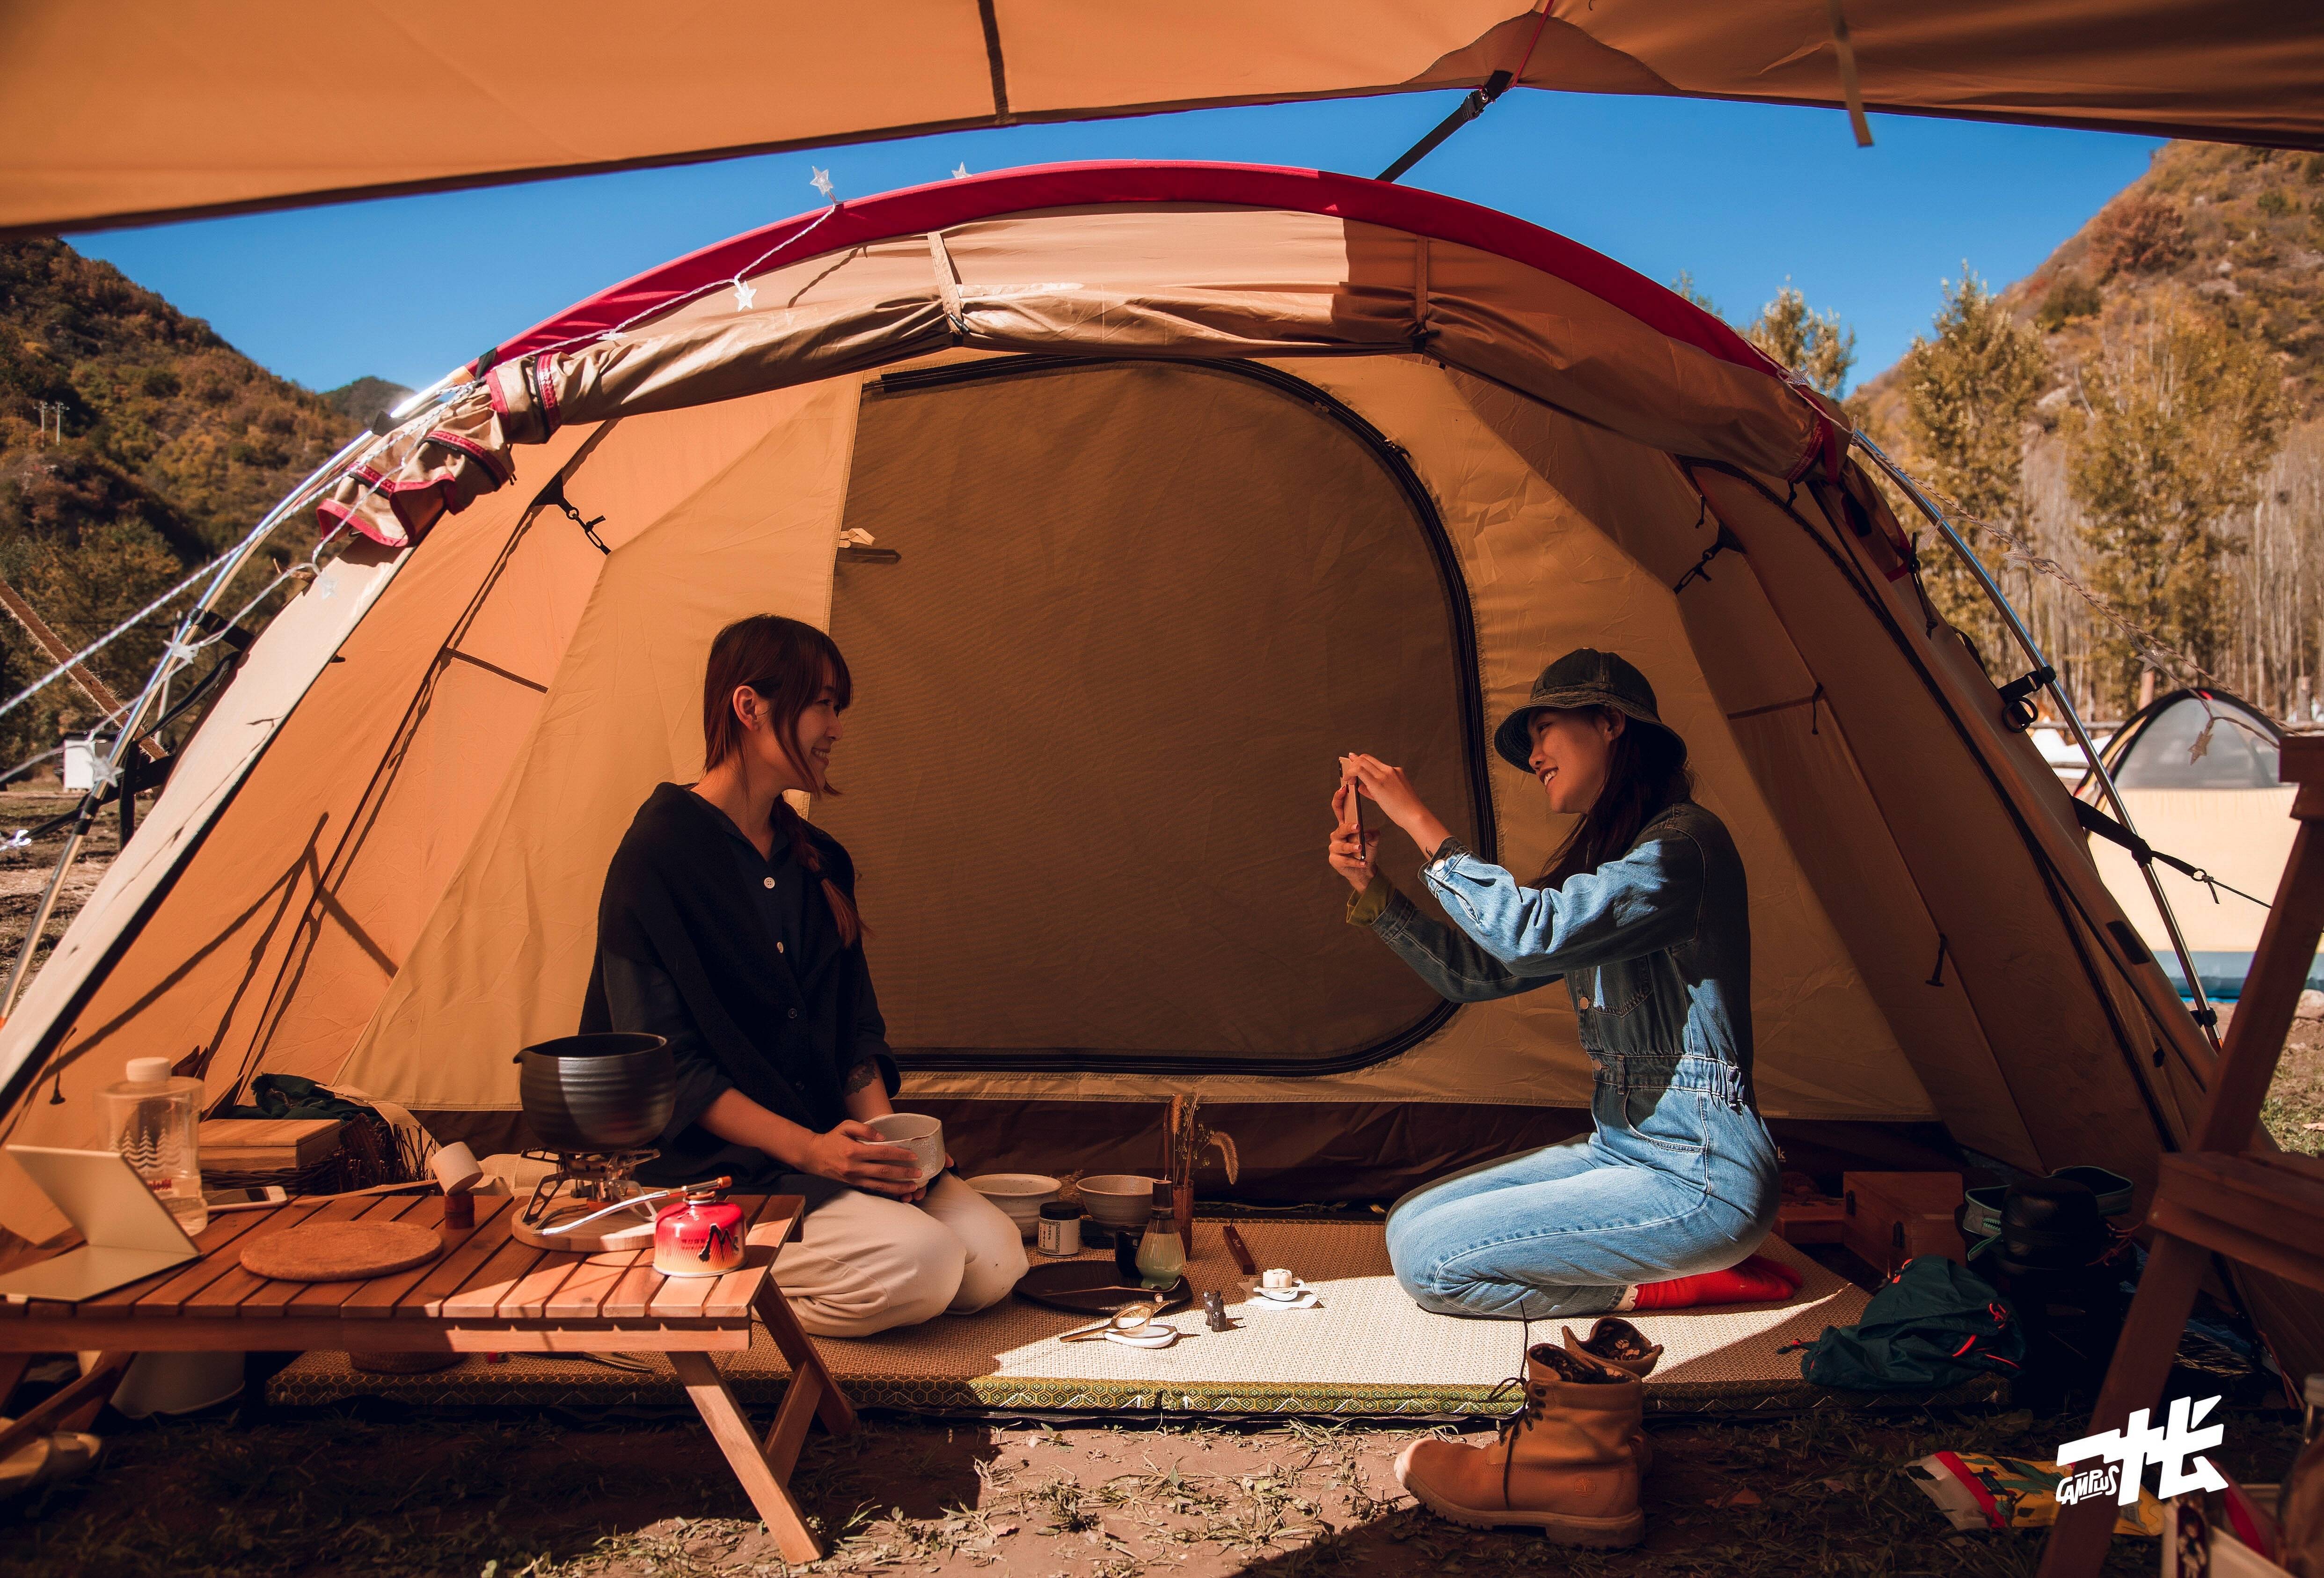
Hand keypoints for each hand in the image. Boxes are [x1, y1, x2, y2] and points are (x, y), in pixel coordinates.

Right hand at [801, 1120, 926, 1198]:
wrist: (812, 1156)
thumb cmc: (831, 1138)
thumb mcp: (846, 1126)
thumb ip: (865, 1128)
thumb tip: (883, 1137)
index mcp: (853, 1150)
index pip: (881, 1153)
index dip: (898, 1155)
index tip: (912, 1155)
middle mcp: (854, 1167)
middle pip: (883, 1171)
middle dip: (903, 1173)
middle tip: (919, 1173)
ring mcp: (853, 1178)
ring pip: (880, 1184)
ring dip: (898, 1186)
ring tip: (913, 1186)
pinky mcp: (853, 1184)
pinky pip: (873, 1189)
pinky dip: (887, 1191)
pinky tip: (898, 1191)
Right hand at [1327, 781, 1375, 892]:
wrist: (1365, 869)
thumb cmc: (1367, 849)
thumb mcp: (1373, 839)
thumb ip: (1373, 833)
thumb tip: (1368, 833)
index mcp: (1344, 825)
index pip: (1339, 809)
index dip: (1339, 798)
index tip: (1343, 789)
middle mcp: (1337, 835)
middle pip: (1340, 828)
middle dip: (1348, 827)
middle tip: (1358, 827)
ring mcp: (1334, 848)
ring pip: (1341, 845)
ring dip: (1352, 846)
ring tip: (1361, 847)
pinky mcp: (1335, 860)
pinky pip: (1344, 860)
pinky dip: (1355, 861)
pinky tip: (1364, 862)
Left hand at [1340, 753, 1451, 856]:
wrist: (1414, 815)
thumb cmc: (1405, 809)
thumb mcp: (1391, 795)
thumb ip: (1375, 789)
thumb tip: (1362, 787)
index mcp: (1396, 772)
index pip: (1374, 761)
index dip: (1361, 761)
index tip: (1353, 762)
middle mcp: (1390, 770)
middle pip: (1366, 758)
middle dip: (1354, 763)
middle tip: (1348, 773)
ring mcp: (1384, 775)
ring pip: (1362, 761)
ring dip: (1351, 768)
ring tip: (1348, 779)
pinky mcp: (1378, 783)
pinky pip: (1359, 771)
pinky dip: (1351, 773)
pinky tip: (1348, 780)